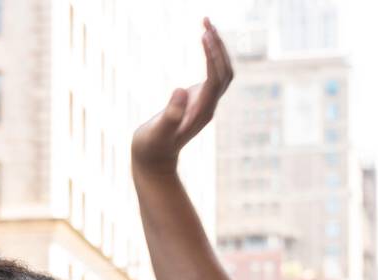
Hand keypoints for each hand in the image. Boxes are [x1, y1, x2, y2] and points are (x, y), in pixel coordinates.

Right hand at [131, 17, 233, 177]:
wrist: (154, 160)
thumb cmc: (152, 147)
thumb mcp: (158, 132)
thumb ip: (170, 115)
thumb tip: (180, 91)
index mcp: (201, 112)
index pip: (215, 79)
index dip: (212, 56)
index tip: (204, 34)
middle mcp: (209, 106)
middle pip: (225, 71)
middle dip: (219, 46)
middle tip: (206, 21)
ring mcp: (205, 102)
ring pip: (222, 70)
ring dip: (218, 47)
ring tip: (206, 23)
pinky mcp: (199, 98)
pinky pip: (213, 72)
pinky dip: (211, 54)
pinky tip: (202, 38)